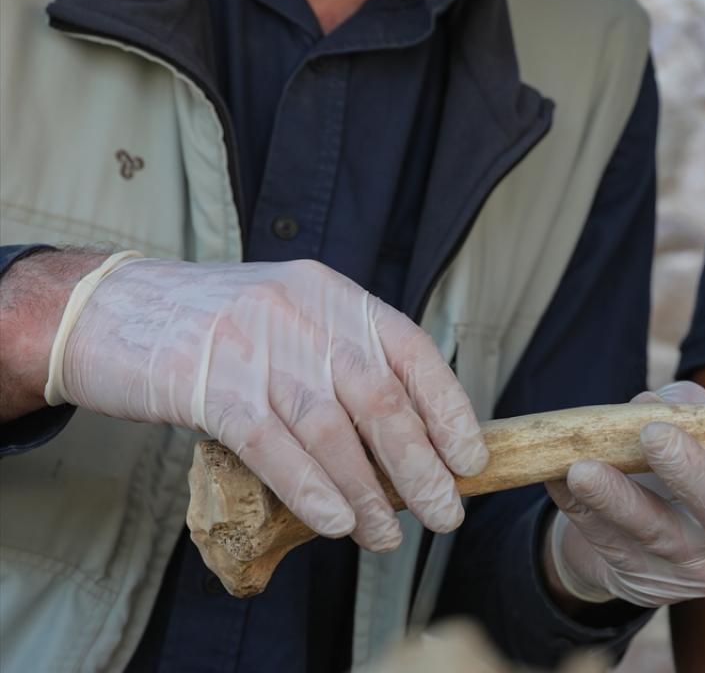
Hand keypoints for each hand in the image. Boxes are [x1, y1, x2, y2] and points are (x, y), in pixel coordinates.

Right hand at [47, 255, 485, 550]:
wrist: (106, 310)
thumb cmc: (210, 328)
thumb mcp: (289, 317)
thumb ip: (341, 358)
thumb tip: (406, 437)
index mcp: (331, 295)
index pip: (412, 351)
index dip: (449, 409)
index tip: (472, 459)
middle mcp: (301, 314)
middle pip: (381, 399)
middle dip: (422, 466)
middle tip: (447, 514)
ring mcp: (255, 346)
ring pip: (333, 431)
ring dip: (368, 494)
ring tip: (388, 536)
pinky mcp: (209, 385)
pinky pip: (274, 448)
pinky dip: (311, 490)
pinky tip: (334, 524)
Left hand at [545, 382, 704, 607]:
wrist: (631, 536)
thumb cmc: (675, 467)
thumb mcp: (691, 435)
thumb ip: (686, 408)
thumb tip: (663, 403)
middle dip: (690, 472)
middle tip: (657, 435)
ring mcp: (686, 565)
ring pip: (654, 532)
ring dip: (616, 497)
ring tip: (584, 467)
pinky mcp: (639, 579)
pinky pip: (604, 541)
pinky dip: (577, 506)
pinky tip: (556, 477)